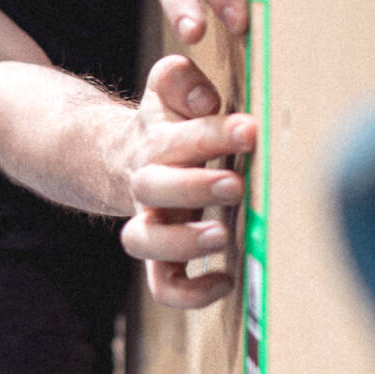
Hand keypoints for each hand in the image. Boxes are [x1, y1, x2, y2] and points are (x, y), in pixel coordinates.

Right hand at [120, 54, 255, 307]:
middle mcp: (146, 187)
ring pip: (143, 242)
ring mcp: (152, 225)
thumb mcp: (168, 91)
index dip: (209, 135)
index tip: (250, 130)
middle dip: (193, 187)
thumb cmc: (169, 124)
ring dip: (180, 242)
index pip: (173, 139)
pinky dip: (189, 293)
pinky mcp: (162, 259)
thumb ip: (179, 80)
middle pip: (150, 188)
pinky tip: (226, 280)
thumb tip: (204, 99)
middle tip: (235, 184)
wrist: (124, 159)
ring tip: (221, 236)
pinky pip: (164, 286)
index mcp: (152, 146)